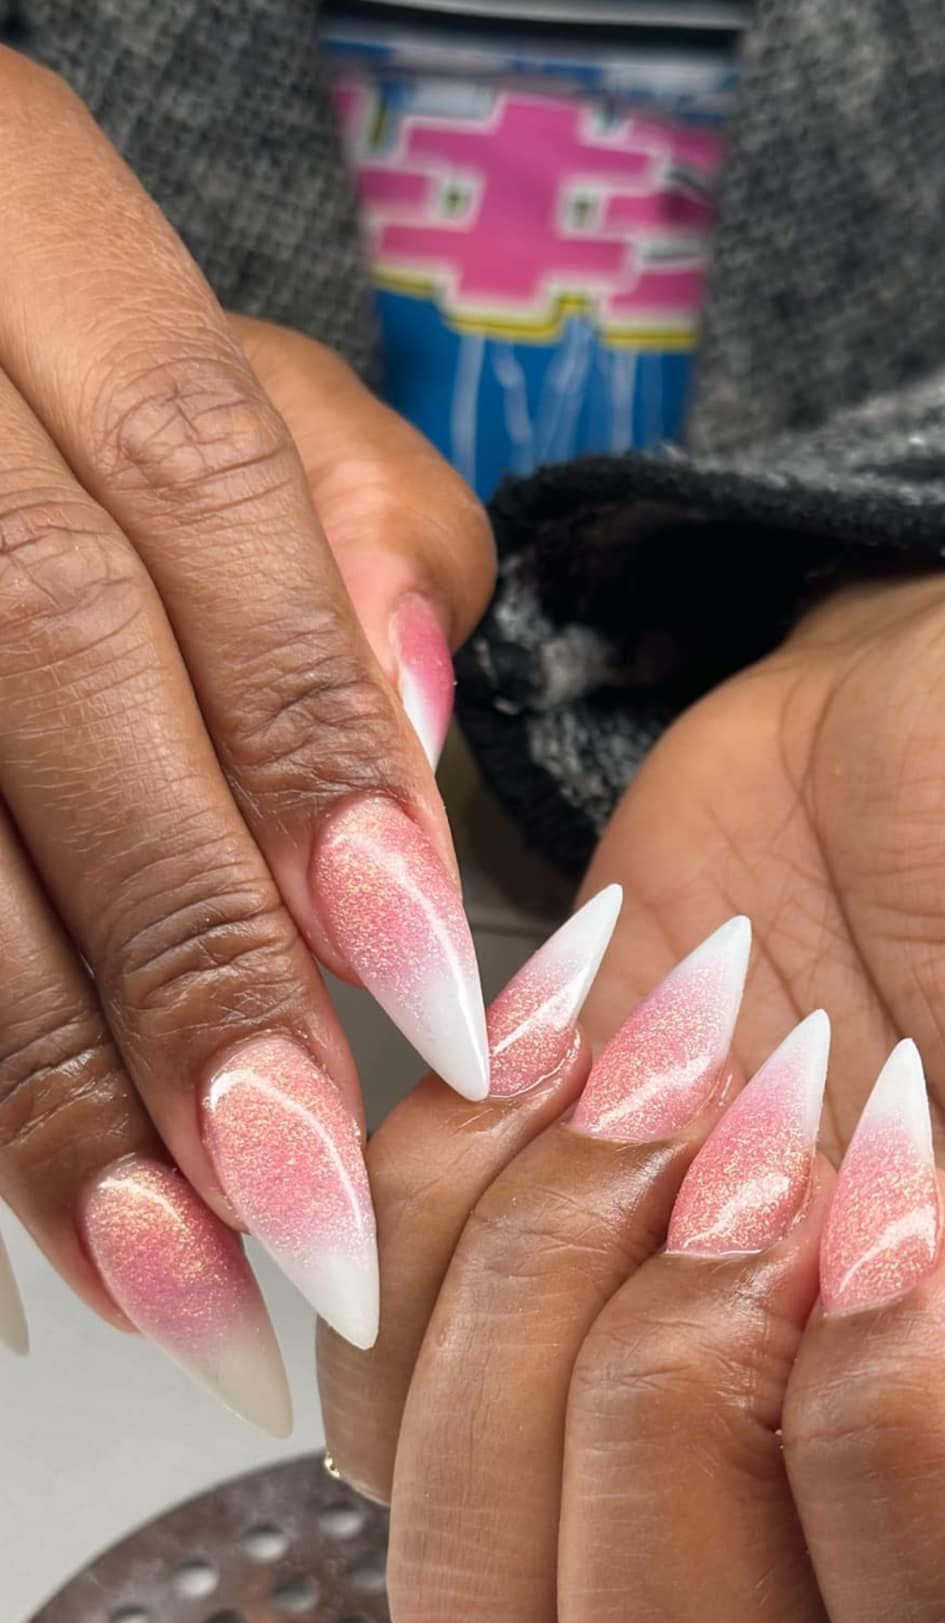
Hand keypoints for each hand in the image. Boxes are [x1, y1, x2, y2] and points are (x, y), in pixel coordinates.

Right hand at [0, 47, 493, 1424]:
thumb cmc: (61, 347)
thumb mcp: (219, 359)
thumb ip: (341, 520)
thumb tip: (406, 741)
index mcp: (24, 223)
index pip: (200, 495)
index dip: (311, 751)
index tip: (423, 983)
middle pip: (45, 665)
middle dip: (184, 948)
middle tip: (296, 1185)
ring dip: (36, 1065)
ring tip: (160, 1259)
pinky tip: (37, 1199)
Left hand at [318, 571, 944, 1622]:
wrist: (895, 771)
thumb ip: (939, 1303)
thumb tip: (869, 1336)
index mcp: (936, 1571)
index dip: (862, 1460)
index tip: (898, 1208)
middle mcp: (791, 1583)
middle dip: (672, 1409)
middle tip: (754, 1164)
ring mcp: (608, 1473)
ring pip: (465, 1596)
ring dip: (552, 1282)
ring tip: (676, 1081)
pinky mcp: (468, 1324)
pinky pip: (360, 1372)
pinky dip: (448, 1180)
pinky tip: (581, 1046)